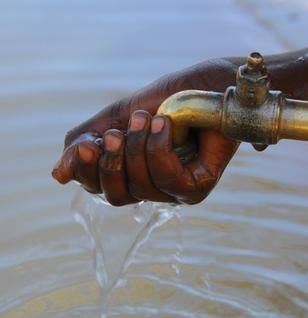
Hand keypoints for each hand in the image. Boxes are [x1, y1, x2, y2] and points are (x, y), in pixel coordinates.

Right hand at [52, 58, 239, 204]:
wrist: (206, 86)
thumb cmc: (165, 100)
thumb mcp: (117, 118)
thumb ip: (86, 144)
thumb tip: (57, 176)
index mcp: (129, 171)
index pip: (96, 186)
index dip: (86, 169)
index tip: (88, 143)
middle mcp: (149, 186)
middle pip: (115, 197)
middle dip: (112, 163)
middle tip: (116, 132)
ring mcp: (173, 191)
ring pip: (141, 188)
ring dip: (138, 148)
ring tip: (148, 118)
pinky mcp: (196, 188)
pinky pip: (169, 183)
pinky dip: (160, 150)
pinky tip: (166, 126)